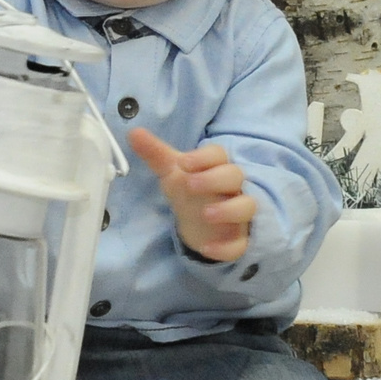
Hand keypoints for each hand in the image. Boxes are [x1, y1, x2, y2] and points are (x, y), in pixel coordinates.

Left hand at [129, 128, 255, 263]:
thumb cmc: (190, 190)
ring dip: (229, 210)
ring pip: (247, 206)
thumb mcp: (172, 172)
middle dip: (214, 179)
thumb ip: (155, 153)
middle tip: (190, 185)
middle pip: (235, 175)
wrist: (200, 223)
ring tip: (206, 214)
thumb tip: (134, 132)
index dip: (203, 157)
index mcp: (216, 166)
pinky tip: (207, 248)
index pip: (218, 154)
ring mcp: (238, 213)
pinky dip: (226, 247)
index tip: (183, 163)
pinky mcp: (239, 238)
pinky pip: (241, 243)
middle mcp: (232, 187)